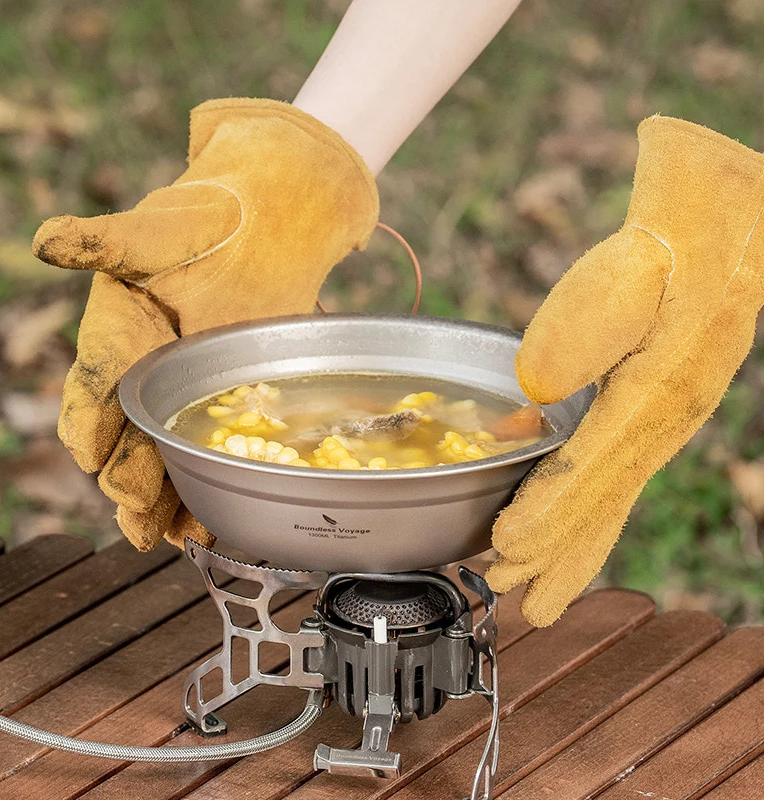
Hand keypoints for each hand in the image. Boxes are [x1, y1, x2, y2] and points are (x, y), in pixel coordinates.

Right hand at [33, 98, 378, 549]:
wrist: (263, 224)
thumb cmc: (204, 219)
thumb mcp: (156, 227)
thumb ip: (106, 242)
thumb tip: (46, 240)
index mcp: (116, 335)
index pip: (93, 390)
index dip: (90, 427)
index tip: (92, 457)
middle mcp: (142, 375)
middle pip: (125, 442)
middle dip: (131, 483)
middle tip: (141, 520)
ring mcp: (182, 394)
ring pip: (162, 460)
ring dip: (167, 503)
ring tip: (176, 540)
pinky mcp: (221, 402)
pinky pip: (204, 455)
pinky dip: (205, 490)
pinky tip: (211, 525)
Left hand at [486, 115, 763, 625]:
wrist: (724, 223)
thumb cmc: (670, 239)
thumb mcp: (629, 267)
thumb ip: (583, 326)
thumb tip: (534, 386)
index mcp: (655, 391)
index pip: (590, 468)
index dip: (545, 512)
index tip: (502, 547)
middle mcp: (664, 419)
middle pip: (601, 502)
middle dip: (553, 552)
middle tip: (507, 593)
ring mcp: (664, 421)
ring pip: (612, 500)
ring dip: (570, 549)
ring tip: (535, 593)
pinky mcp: (655, 413)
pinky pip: (618, 479)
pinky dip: (589, 515)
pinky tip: (571, 535)